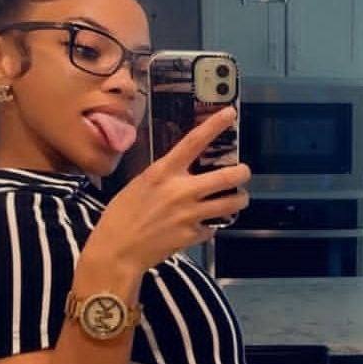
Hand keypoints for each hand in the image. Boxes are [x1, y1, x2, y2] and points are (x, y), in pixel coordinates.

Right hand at [87, 107, 249, 272]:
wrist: (118, 250)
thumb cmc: (122, 215)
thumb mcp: (140, 185)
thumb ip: (165, 176)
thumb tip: (183, 171)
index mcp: (163, 173)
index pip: (193, 142)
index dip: (214, 125)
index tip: (230, 113)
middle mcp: (181, 191)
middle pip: (227, 176)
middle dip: (242, 173)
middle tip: (244, 172)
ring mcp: (189, 214)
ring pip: (231, 204)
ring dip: (239, 199)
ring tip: (238, 198)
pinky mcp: (193, 235)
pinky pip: (213, 227)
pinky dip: (213, 225)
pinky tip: (206, 224)